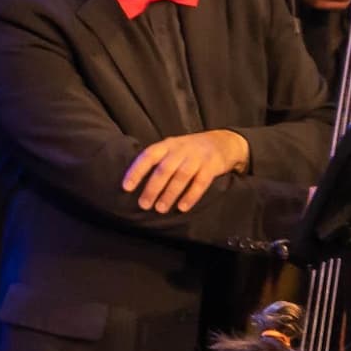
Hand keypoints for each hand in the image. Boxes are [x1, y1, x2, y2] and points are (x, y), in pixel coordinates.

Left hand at [121, 130, 248, 213]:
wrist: (224, 142)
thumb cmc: (190, 150)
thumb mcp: (172, 148)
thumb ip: (157, 161)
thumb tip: (133, 183)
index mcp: (168, 145)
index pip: (148, 156)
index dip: (136, 171)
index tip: (126, 187)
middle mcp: (181, 149)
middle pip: (164, 169)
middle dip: (152, 188)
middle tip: (143, 205)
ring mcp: (198, 157)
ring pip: (181, 176)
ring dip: (169, 194)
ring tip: (160, 209)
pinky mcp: (212, 166)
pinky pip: (201, 182)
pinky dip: (191, 196)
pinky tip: (182, 208)